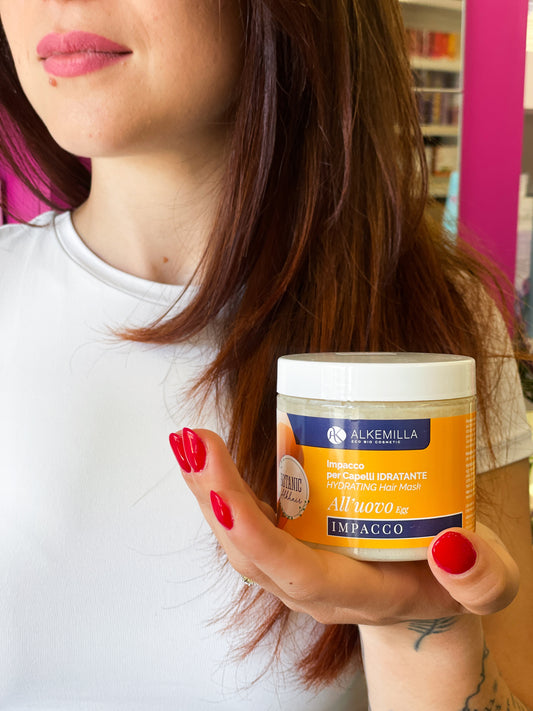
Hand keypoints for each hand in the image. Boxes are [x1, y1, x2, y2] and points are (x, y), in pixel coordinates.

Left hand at [170, 428, 519, 625]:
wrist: (422, 593)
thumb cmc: (446, 584)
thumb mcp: (485, 585)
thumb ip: (482, 578)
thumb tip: (455, 546)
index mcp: (351, 593)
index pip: (293, 572)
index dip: (258, 538)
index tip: (227, 500)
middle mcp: (309, 584)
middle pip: (247, 550)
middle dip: (215, 497)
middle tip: (194, 443)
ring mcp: (293, 561)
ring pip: (236, 533)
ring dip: (206, 487)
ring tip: (189, 439)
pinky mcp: (289, 536)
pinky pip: (247, 514)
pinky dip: (222, 482)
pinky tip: (208, 448)